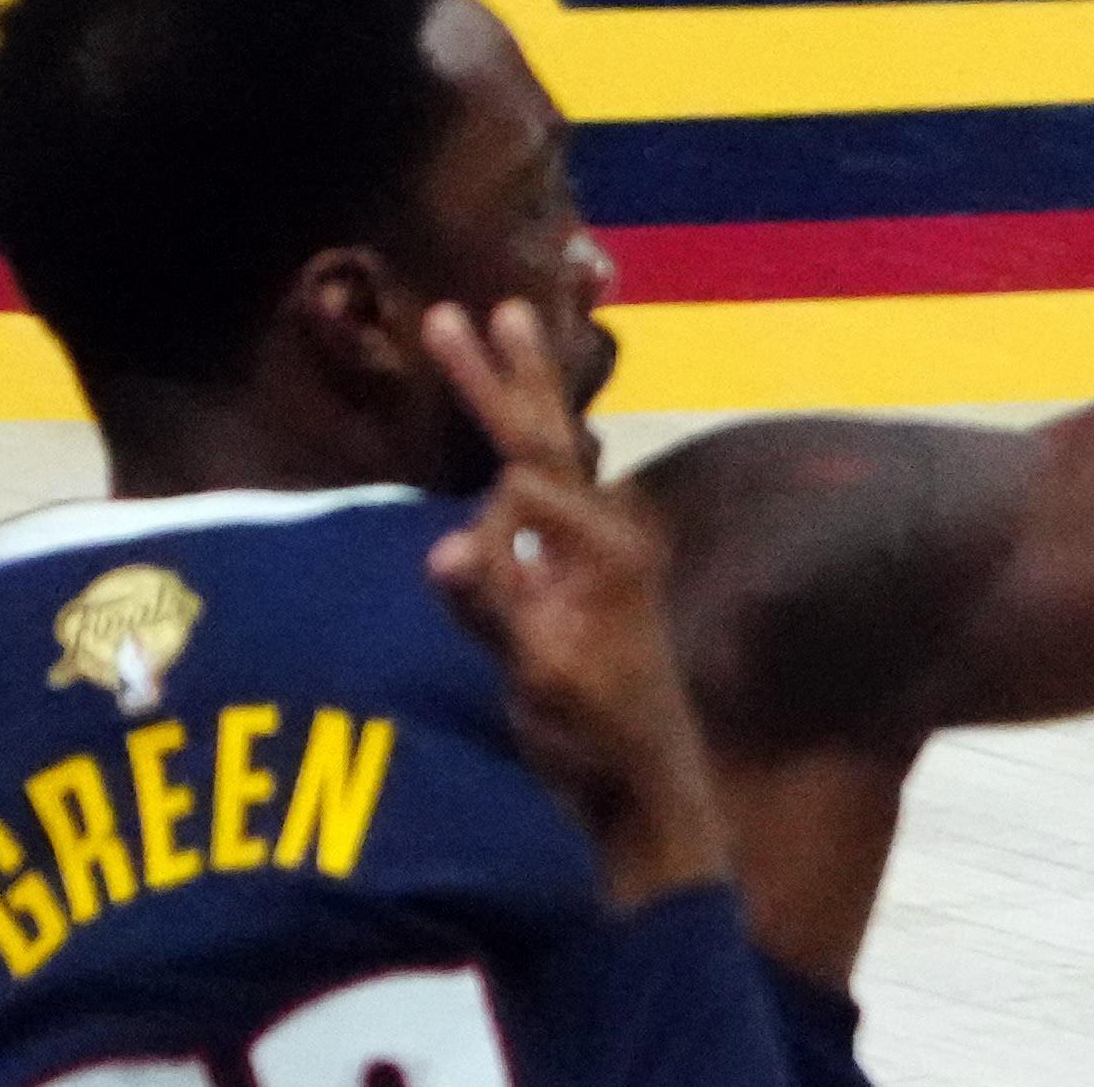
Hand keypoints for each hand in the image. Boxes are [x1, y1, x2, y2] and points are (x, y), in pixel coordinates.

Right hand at [422, 299, 729, 908]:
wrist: (648, 787)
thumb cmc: (595, 740)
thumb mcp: (539, 683)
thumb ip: (496, 610)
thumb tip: (445, 544)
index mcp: (601, 544)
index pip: (522, 474)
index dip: (485, 480)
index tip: (458, 529)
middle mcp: (610, 529)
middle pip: (542, 431)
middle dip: (500, 372)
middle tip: (461, 307)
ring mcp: (603, 546)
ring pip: (554, 445)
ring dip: (522, 387)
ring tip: (506, 321)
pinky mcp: (591, 571)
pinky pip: (556, 483)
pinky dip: (535, 438)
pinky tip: (516, 438)